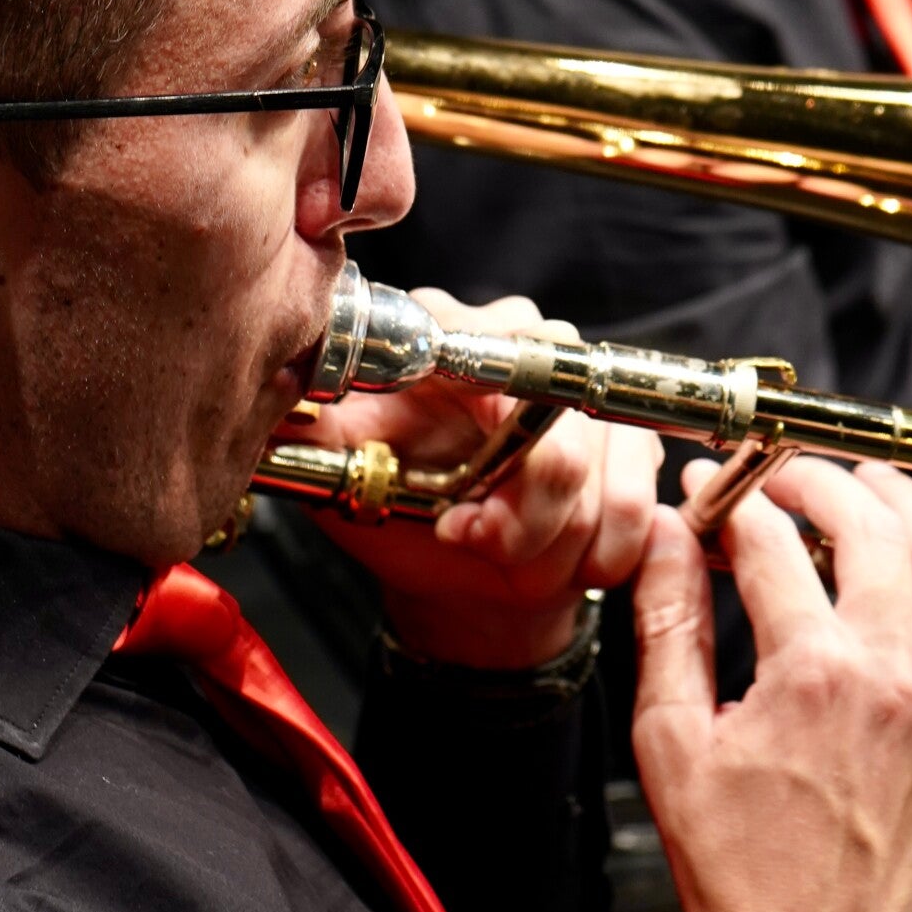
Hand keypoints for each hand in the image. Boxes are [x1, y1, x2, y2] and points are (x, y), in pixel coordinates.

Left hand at [299, 289, 662, 670]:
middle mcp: (525, 337)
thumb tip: (274, 402)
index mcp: (447, 332)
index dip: (488, 452)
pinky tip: (559, 558)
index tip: (463, 520)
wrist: (469, 579)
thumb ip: (309, 429)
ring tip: (507, 554)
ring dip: (555, 543)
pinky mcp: (635, 434)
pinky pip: (637, 504)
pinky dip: (599, 553)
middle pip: (556, 434)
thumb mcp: (342, 475)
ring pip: (598, 479)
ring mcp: (587, 385)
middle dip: (520, 519)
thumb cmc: (405, 519)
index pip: (488, 363)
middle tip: (472, 541)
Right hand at [631, 455, 911, 911]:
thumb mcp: (670, 735)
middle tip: (780, 474)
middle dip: (821, 481)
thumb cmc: (729, 863)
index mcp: (811, 673)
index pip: (771, 543)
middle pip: (872, 530)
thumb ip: (670, 624)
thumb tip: (669, 540)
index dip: (729, 503)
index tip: (702, 496)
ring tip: (870, 482)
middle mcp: (890, 677)